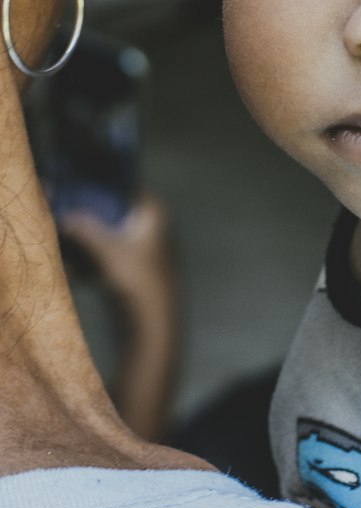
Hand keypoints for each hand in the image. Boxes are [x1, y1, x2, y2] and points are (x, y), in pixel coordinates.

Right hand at [61, 192, 178, 441]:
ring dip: (86, 238)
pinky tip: (74, 266)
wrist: (152, 325)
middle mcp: (151, 224)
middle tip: (59, 209)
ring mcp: (144, 247)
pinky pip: (107, 255)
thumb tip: (62, 212)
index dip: (96, 184)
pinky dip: (92, 258)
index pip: (122, 185)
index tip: (71, 182)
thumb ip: (84, 227)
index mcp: (153, 211)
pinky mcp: (133, 268)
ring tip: (62, 236)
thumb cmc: (137, 280)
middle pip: (112, 210)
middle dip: (86, 214)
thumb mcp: (106, 249)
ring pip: (107, 233)